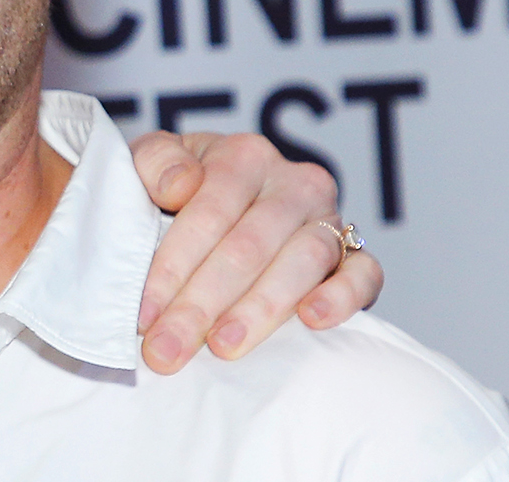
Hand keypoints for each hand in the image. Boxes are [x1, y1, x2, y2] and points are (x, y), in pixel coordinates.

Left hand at [130, 130, 382, 373]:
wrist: (216, 203)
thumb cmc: (176, 189)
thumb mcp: (149, 162)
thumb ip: (155, 162)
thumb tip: (179, 186)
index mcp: (243, 156)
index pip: (208, 214)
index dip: (172, 268)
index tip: (144, 315)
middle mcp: (293, 183)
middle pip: (247, 247)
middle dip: (201, 305)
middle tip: (167, 351)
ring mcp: (329, 219)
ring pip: (302, 263)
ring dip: (259, 310)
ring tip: (222, 347)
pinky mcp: (356, 254)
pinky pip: (364, 274)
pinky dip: (342, 297)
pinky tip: (312, 322)